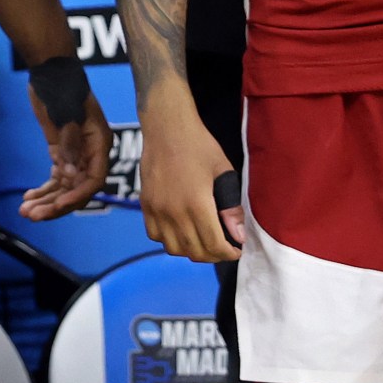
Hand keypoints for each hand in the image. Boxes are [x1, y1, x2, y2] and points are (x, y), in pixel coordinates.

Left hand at [20, 87, 110, 220]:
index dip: (76, 196)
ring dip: (46, 201)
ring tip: (24, 212)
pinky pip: (56, 178)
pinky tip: (28, 197)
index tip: (56, 206)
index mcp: (99, 144)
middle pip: (76, 189)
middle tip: (32, 216)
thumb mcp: (65, 111)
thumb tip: (69, 173)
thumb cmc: (61, 87)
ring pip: (64, 187)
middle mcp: (90, 153)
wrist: (50, 71)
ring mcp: (76, 154)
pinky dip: (43, 189)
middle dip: (55, 205)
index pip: (93, 181)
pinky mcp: (61, 152)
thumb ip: (68, 142)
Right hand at [139, 102, 241, 260]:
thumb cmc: (200, 146)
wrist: (167, 127)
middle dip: (214, 255)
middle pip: (195, 251)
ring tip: (202, 241)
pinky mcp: (145, 205)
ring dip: (191, 250)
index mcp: (197, 204)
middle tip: (223, 246)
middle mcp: (174, 212)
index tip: (236, 250)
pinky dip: (169, 240)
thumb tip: (237, 236)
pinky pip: (155, 235)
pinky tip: (180, 231)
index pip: (214, 245)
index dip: (228, 253)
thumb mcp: (223, 172)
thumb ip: (230, 207)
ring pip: (174, 248)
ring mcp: (157, 210)